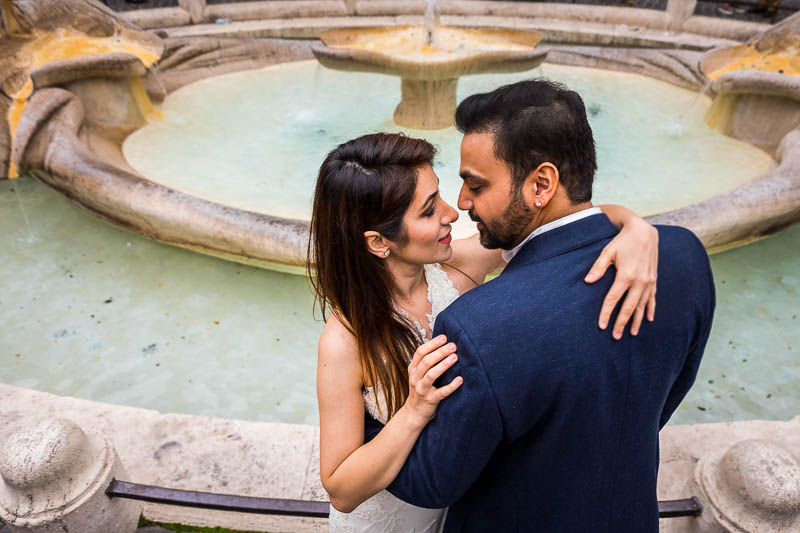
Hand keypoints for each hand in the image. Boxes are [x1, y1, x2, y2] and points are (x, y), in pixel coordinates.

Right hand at [404, 335, 462, 425]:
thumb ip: (426, 361)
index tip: (444, 337)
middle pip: (426, 361)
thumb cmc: (421, 388)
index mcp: (413, 368)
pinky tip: (460, 379)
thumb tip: (443, 343)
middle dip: (440, 352)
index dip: (432, 344)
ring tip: (455, 357)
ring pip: (431, 375)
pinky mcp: (431, 400)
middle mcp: (415, 378)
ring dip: (444, 365)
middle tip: (453, 346)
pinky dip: (451, 386)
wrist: (415, 412)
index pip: (420, 352)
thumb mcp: (418, 373)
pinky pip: (441, 392)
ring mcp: (422, 389)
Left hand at [584, 218, 657, 338]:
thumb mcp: (607, 252)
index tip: (601, 325)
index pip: (613, 299)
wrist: (644, 232)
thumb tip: (587, 281)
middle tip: (615, 336)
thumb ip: (598, 267)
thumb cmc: (622, 241)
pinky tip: (648, 319)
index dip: (606, 313)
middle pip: (629, 307)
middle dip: (622, 323)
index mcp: (626, 275)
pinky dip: (650, 309)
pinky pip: (653, 298)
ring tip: (631, 333)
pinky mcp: (654, 279)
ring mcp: (649, 281)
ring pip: (642, 306)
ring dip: (636, 320)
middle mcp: (639, 281)